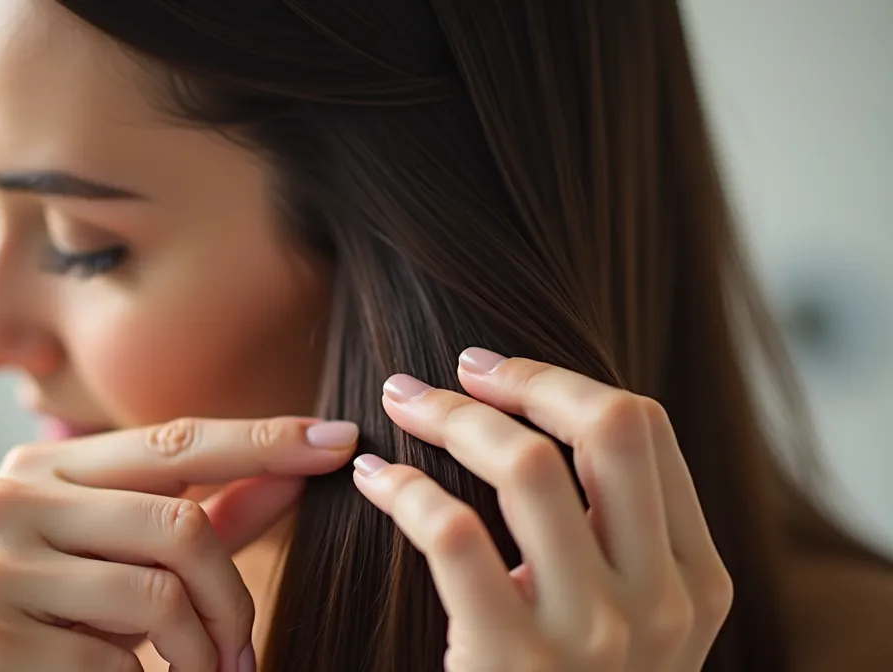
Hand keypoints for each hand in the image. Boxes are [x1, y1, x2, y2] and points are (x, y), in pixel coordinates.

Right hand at [0, 416, 357, 671]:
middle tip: (244, 655)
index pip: (172, 441)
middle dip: (231, 600)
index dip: (261, 442)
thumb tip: (293, 479)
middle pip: (177, 524)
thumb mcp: (132, 569)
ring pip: (157, 595)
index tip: (338, 440)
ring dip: (199, 654)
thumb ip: (204, 521)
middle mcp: (5, 499)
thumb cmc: (63, 631)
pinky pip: (114, 661)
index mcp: (41, 467)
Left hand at [353, 348, 733, 671]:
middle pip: (607, 429)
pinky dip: (404, 488)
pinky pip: (453, 533)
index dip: (562, 381)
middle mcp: (663, 602)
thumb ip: (614, 538)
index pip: (644, 432)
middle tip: (453, 371)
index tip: (495, 371)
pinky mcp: (516, 662)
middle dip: (523, 379)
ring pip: (528, 467)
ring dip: (451, 418)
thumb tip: (537, 412)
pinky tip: (372, 480)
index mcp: (698, 580)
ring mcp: (596, 635)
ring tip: (401, 404)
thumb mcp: (628, 620)